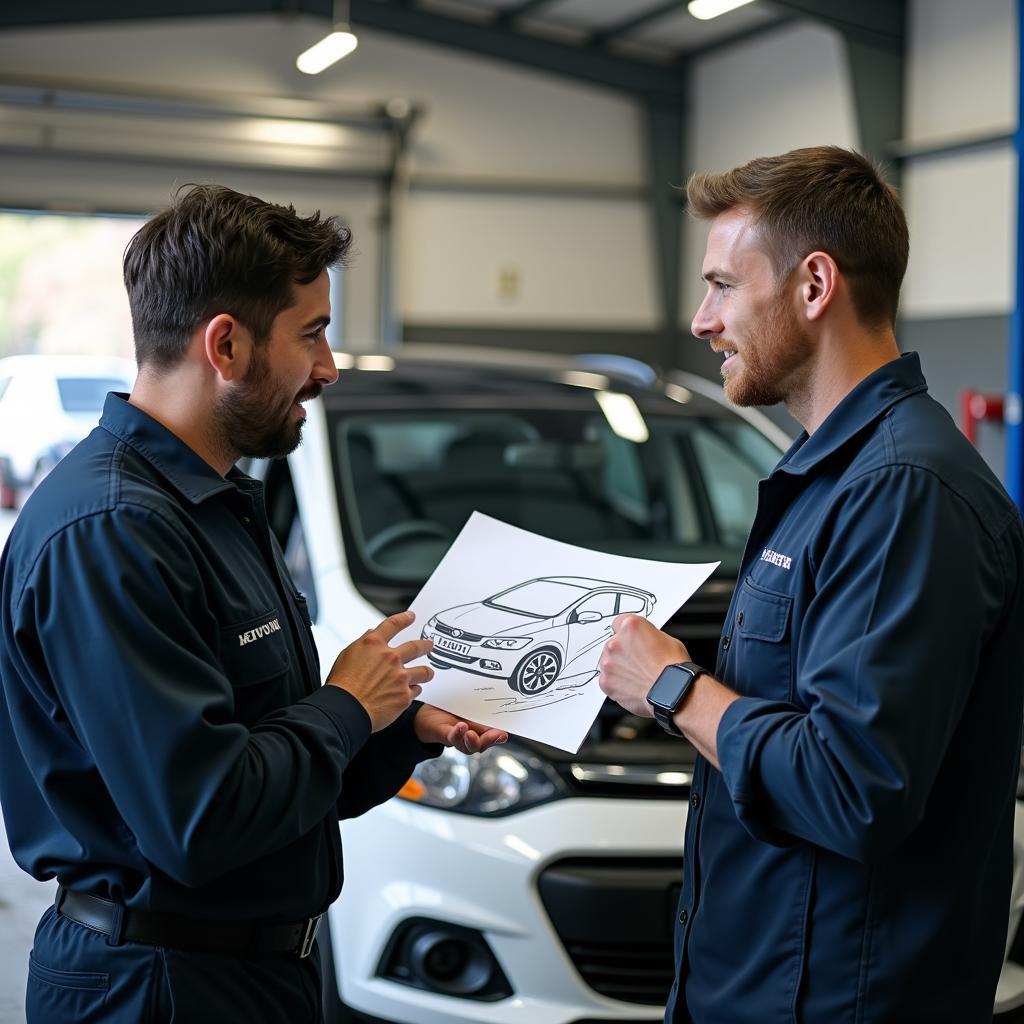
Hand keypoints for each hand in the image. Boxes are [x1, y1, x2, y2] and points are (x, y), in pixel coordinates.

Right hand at [327, 611, 432, 732]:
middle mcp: (390, 658)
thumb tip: (371, 634)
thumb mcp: (346, 655)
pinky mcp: (405, 696)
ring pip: (424, 671)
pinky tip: (410, 693)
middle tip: (429, 645)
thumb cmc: (341, 685)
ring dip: (426, 672)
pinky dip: (413, 690)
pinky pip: (416, 690)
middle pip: (416, 647)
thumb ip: (362, 643)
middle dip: (425, 645)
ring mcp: (400, 677)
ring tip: (428, 673)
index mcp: (373, 644)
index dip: (404, 619)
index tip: (411, 616)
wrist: (345, 710)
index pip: (393, 625)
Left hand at [414, 704, 508, 753]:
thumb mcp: (469, 709)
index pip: (494, 736)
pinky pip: (452, 738)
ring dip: (472, 741)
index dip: (500, 736)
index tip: (504, 734)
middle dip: (489, 741)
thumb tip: (499, 718)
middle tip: (496, 735)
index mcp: (479, 730)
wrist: (426, 711)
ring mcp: (458, 739)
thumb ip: (482, 716)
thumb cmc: (450, 709)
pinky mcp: (445, 736)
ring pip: (468, 747)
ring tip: (471, 733)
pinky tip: (461, 727)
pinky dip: (457, 734)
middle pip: (482, 745)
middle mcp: (470, 738)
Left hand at [598, 613, 688, 717]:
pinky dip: (616, 683)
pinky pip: (607, 679)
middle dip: (623, 651)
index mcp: (630, 626)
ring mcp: (608, 663)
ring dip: (618, 666)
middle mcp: (615, 642)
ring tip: (637, 675)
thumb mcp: (666, 639)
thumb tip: (644, 640)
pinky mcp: (606, 681)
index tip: (632, 639)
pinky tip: (632, 685)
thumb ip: (647, 636)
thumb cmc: (673, 669)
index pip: (619, 622)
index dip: (628, 633)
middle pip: (613, 642)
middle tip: (638, 661)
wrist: (673, 693)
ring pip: (608, 661)